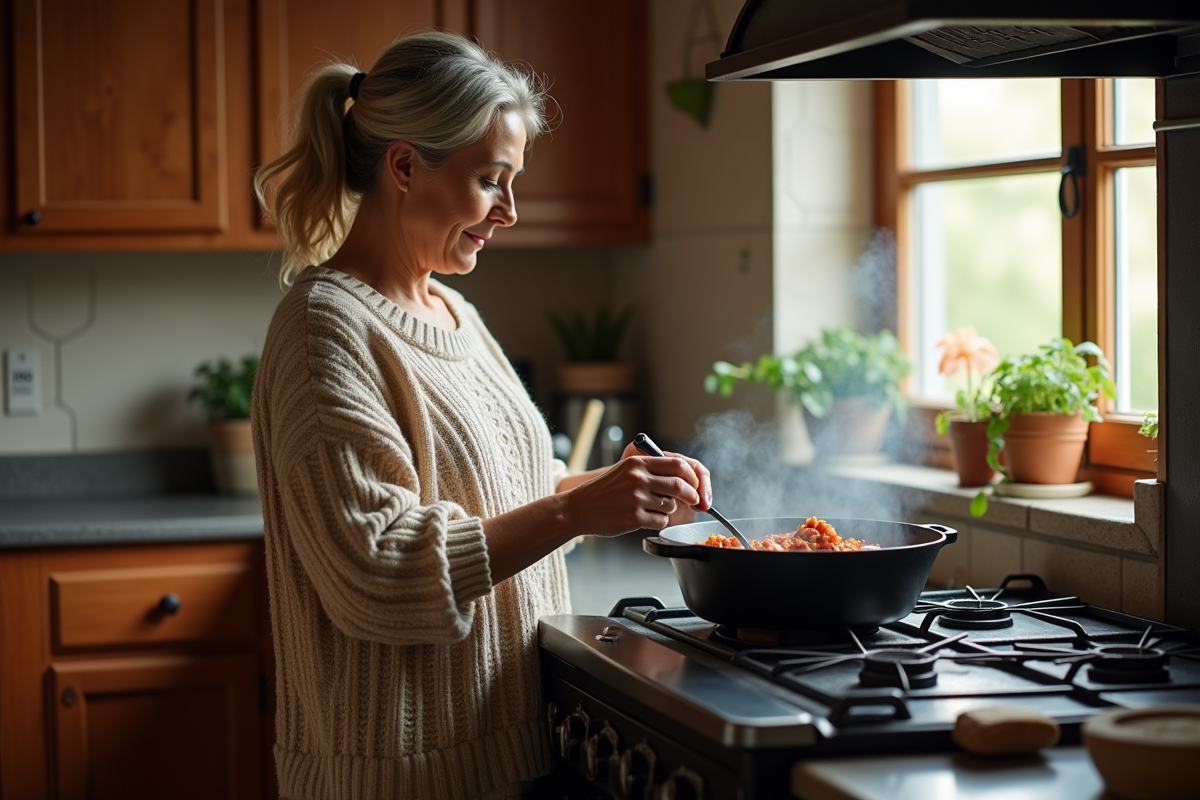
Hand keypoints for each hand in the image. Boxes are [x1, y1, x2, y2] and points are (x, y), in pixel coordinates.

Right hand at [562, 447, 711, 536]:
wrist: (578, 508)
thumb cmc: (603, 491)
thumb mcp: (625, 471)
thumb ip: (650, 470)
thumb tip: (684, 478)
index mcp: (637, 463)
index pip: (677, 465)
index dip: (692, 476)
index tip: (695, 485)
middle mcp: (638, 478)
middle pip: (680, 485)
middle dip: (692, 495)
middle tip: (695, 501)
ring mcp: (636, 498)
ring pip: (671, 505)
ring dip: (669, 509)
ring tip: (653, 509)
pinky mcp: (634, 518)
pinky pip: (661, 521)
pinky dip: (659, 521)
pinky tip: (644, 518)